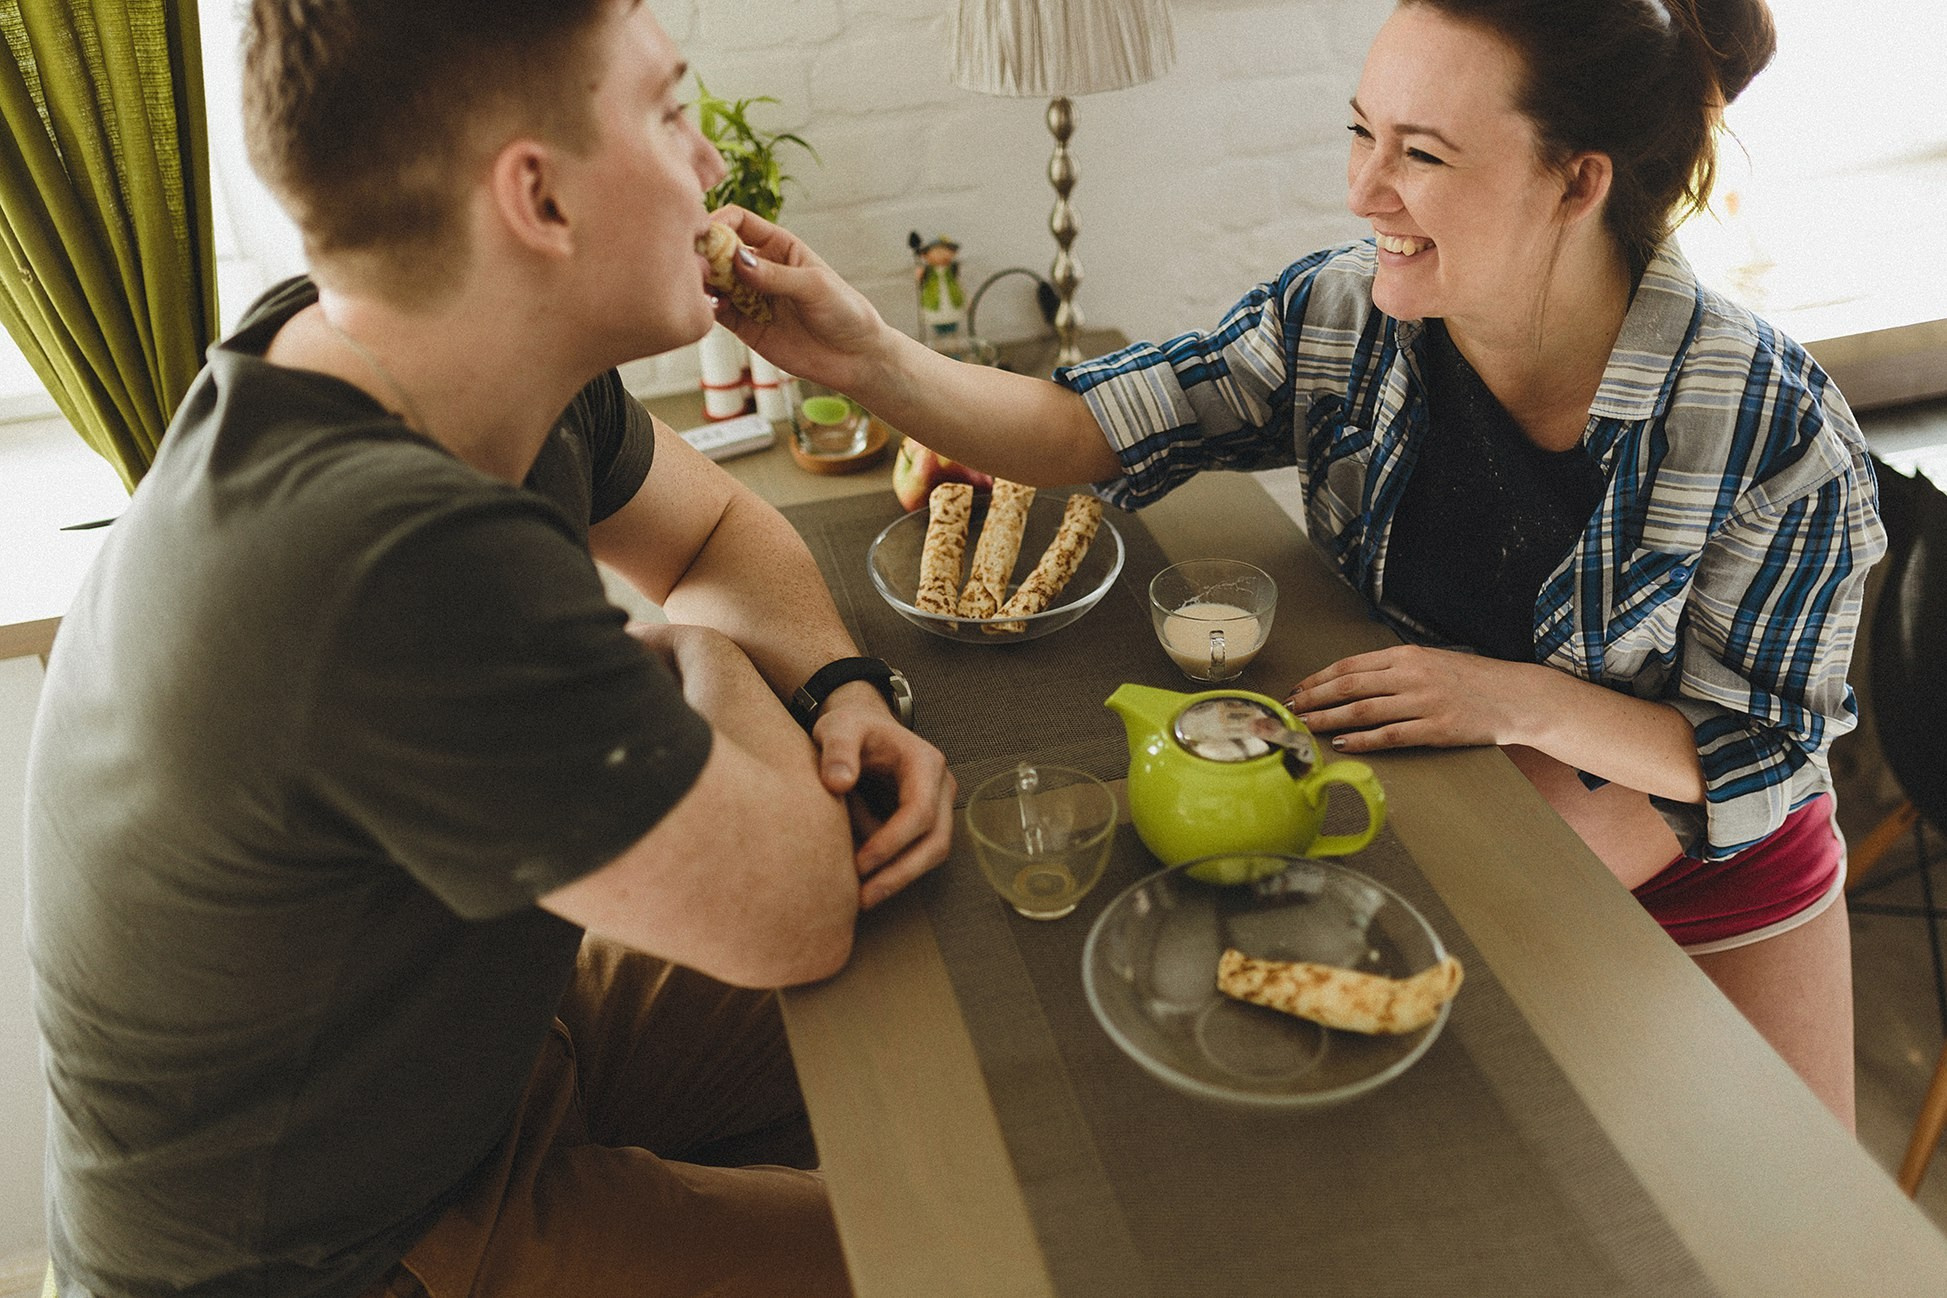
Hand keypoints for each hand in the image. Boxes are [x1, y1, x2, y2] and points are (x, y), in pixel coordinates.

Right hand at [708, 206, 890, 389]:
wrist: (855, 357)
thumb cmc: (845, 311)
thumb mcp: (814, 286)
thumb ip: (776, 275)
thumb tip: (738, 260)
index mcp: (779, 246)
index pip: (740, 222)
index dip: (720, 222)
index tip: (706, 232)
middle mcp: (760, 268)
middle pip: (720, 251)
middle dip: (705, 254)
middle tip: (695, 263)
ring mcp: (751, 297)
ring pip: (715, 283)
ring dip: (704, 283)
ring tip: (702, 288)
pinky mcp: (746, 326)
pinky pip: (719, 314)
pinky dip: (710, 309)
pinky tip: (712, 309)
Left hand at [809, 688, 955, 907]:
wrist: (863, 726)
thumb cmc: (851, 727)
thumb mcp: (838, 727)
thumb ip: (837, 750)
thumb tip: (838, 783)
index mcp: (925, 762)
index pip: (920, 811)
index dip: (892, 842)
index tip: (859, 864)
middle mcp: (942, 786)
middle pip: (937, 841)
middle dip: (901, 873)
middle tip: (863, 898)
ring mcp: (940, 806)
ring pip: (933, 853)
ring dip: (898, 877)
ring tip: (859, 895)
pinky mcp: (928, 821)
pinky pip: (918, 853)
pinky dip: (892, 867)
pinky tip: (860, 874)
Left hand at [1286, 644, 1537, 753]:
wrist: (1517, 696)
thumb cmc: (1473, 680)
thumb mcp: (1431, 661)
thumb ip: (1396, 668)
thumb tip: (1355, 680)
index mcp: (1406, 655)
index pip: (1349, 666)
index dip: (1317, 679)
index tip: (1297, 690)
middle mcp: (1410, 675)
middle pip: (1348, 687)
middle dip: (1313, 699)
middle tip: (1290, 711)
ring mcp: (1423, 702)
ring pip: (1362, 711)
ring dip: (1329, 720)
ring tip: (1307, 727)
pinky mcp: (1435, 728)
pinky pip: (1390, 735)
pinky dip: (1363, 740)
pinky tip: (1343, 743)